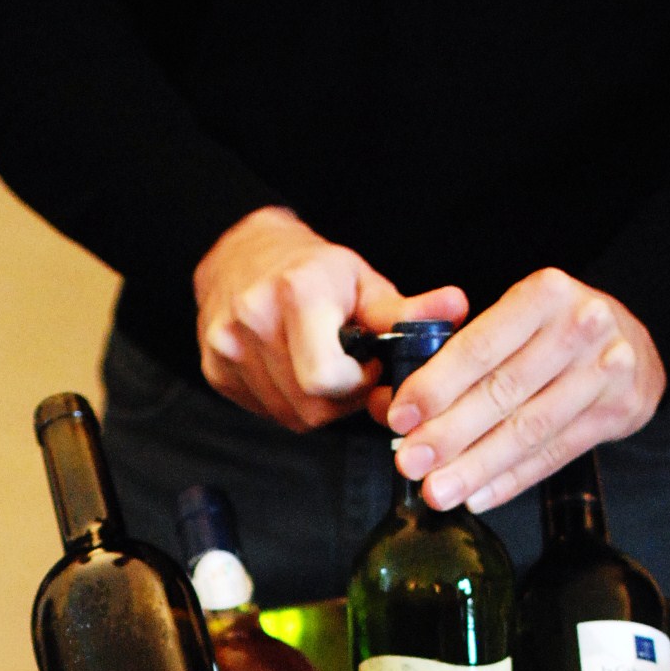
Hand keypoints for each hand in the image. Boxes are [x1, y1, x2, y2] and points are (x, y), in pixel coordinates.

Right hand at [193, 207, 467, 432]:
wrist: (240, 255)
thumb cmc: (310, 270)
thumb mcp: (362, 282)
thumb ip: (405, 311)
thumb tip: (454, 309)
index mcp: (297, 293)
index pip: (328, 379)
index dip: (357, 384)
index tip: (367, 363)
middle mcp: (255, 319)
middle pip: (311, 406)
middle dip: (341, 400)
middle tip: (347, 368)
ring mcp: (228, 348)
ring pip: (291, 416)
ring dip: (316, 404)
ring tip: (320, 365)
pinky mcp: (215, 370)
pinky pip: (267, 412)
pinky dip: (288, 402)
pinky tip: (291, 371)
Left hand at [384, 267, 665, 512]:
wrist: (631, 342)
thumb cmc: (553, 330)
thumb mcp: (516, 317)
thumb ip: (462, 352)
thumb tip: (399, 406)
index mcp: (544, 294)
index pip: (480, 346)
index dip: (436, 386)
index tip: (400, 417)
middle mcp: (580, 327)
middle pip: (503, 392)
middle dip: (449, 434)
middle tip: (410, 464)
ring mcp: (605, 370)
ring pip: (528, 430)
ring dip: (476, 467)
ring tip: (438, 491)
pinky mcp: (618, 410)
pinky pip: (554, 454)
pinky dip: (512, 479)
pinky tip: (479, 496)